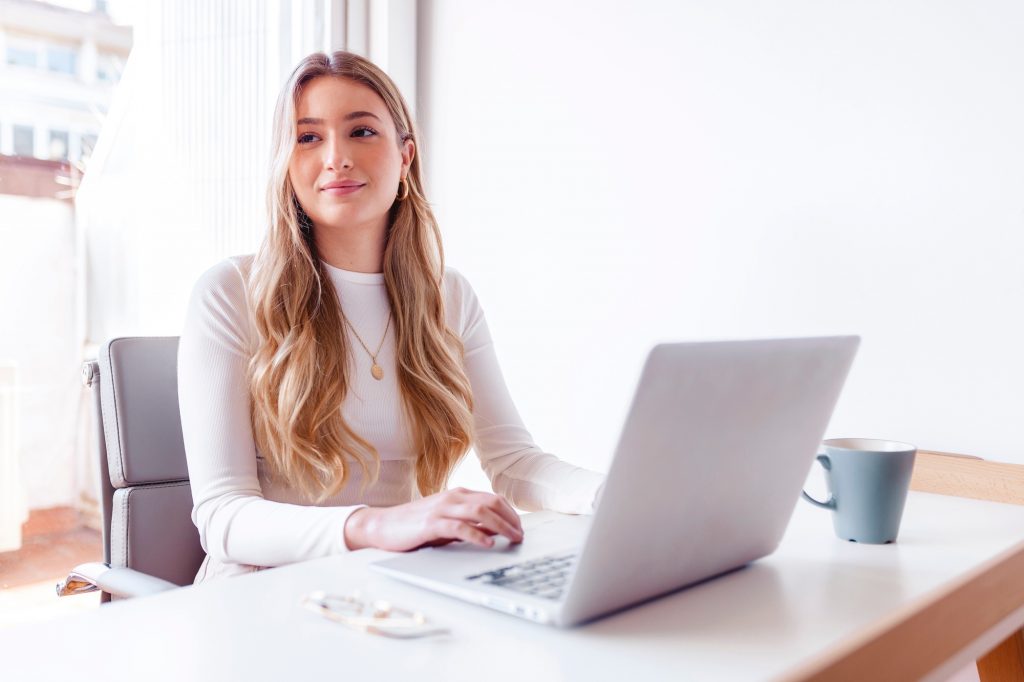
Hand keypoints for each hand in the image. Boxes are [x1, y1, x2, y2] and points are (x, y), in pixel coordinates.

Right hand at [343, 487, 523, 551]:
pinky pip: (459, 527)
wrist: (381, 525)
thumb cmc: (414, 526)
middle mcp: (452, 498)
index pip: (492, 499)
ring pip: (480, 512)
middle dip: (510, 519)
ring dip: (501, 526)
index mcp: (457, 495)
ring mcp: (441, 509)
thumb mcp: (445, 522)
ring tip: (512, 539)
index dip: (510, 513)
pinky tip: (487, 543)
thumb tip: (493, 531)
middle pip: (491, 503)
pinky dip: (476, 534)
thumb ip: (467, 523)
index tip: (520, 527)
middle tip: (521, 535)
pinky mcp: (430, 523)